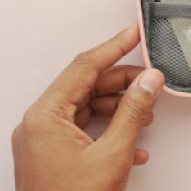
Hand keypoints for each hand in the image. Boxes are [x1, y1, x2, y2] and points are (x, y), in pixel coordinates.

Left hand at [12, 25, 165, 190]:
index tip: (133, 33)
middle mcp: (39, 125)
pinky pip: (83, 131)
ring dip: (119, 109)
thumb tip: (149, 81)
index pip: (83, 67)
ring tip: (146, 115)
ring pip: (87, 108)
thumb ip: (133, 112)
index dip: (113, 47)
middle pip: (86, 87)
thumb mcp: (112, 155)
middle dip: (122, 83)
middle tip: (151, 80)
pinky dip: (109, 131)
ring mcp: (44, 142)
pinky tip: (133, 145)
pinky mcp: (53, 157)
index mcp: (45, 117)